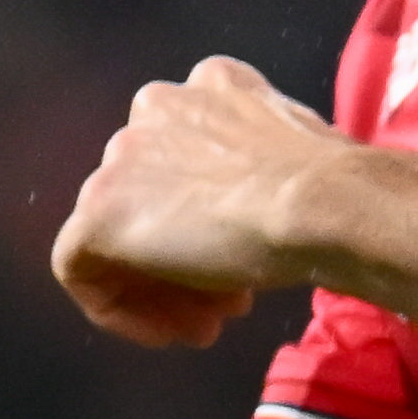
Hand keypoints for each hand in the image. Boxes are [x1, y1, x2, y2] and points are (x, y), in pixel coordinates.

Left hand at [51, 58, 347, 347]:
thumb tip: (259, 205)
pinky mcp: (97, 213)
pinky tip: (165, 333)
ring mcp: (120, 159)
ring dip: (166, 285)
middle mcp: (156, 107)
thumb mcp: (301, 158)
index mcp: (209, 85)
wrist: (320, 205)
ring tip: (210, 324)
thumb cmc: (335, 189)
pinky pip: (82, 267)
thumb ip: (262, 167)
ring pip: (122, 231)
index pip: (189, 153)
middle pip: (153, 193)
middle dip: (192, 253)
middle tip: (233, 302)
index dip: (218, 215)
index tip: (252, 257)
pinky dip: (118, 307)